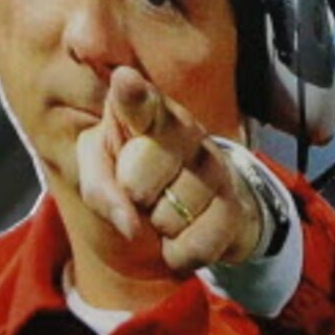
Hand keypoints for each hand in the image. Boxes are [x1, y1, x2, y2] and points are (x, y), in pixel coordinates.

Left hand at [75, 66, 266, 270]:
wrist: (189, 214)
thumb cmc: (135, 181)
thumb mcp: (100, 175)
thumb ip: (99, 188)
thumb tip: (129, 223)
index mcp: (147, 114)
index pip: (140, 104)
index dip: (132, 96)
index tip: (124, 81)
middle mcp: (186, 131)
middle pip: (138, 177)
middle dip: (131, 196)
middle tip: (141, 191)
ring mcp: (215, 166)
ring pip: (169, 216)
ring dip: (159, 226)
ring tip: (166, 209)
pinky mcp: (235, 205)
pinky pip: (197, 245)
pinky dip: (180, 252)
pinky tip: (183, 234)